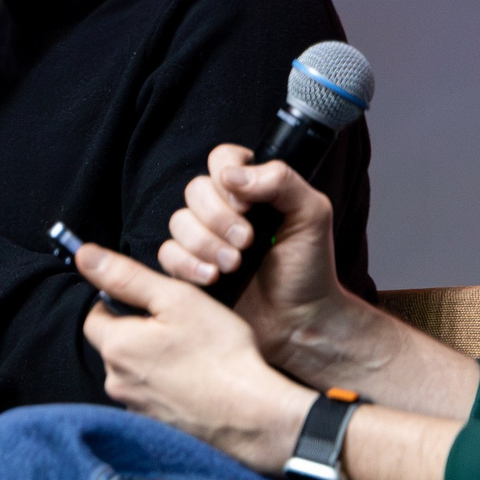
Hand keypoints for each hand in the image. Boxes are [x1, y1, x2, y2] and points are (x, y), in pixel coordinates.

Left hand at [76, 242, 312, 476]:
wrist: (253, 416)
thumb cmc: (219, 353)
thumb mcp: (176, 299)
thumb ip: (127, 276)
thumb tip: (85, 256)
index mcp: (116, 347)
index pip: (94, 316)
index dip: (119, 303)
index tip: (150, 303)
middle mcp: (116, 381)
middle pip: (113, 345)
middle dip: (136, 333)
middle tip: (177, 328)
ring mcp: (135, 407)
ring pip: (132, 372)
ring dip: (151, 361)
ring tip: (190, 356)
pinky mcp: (155, 426)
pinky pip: (150, 396)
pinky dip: (166, 386)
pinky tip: (194, 382)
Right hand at [159, 143, 347, 366]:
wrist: (300, 321)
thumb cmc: (309, 268)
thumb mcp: (311, 214)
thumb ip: (281, 181)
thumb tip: (234, 175)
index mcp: (252, 188)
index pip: (222, 159)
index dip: (226, 177)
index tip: (248, 205)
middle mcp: (224, 210)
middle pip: (194, 190)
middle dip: (219, 218)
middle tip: (246, 241)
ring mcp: (204, 239)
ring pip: (179, 222)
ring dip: (207, 243)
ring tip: (235, 264)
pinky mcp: (189, 268)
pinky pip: (168, 254)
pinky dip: (189, 264)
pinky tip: (214, 277)